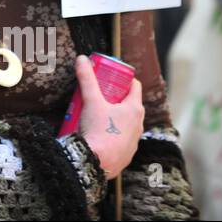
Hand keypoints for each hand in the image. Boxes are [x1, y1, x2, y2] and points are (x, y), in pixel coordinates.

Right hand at [75, 54, 143, 179]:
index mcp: (134, 109)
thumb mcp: (91, 101)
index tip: (111, 76)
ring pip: (127, 123)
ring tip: (98, 114)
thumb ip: (87, 79)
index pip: (135, 87)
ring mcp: (134, 141)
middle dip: (116, 97)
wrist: (96, 162)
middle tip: (101, 94)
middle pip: (130, 105)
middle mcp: (139, 125)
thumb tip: (82, 59)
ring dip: (116, 117)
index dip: (124, 79)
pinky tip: (100, 134)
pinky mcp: (127, 154)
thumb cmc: (98, 130)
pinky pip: (122, 139)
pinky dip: (114, 134)